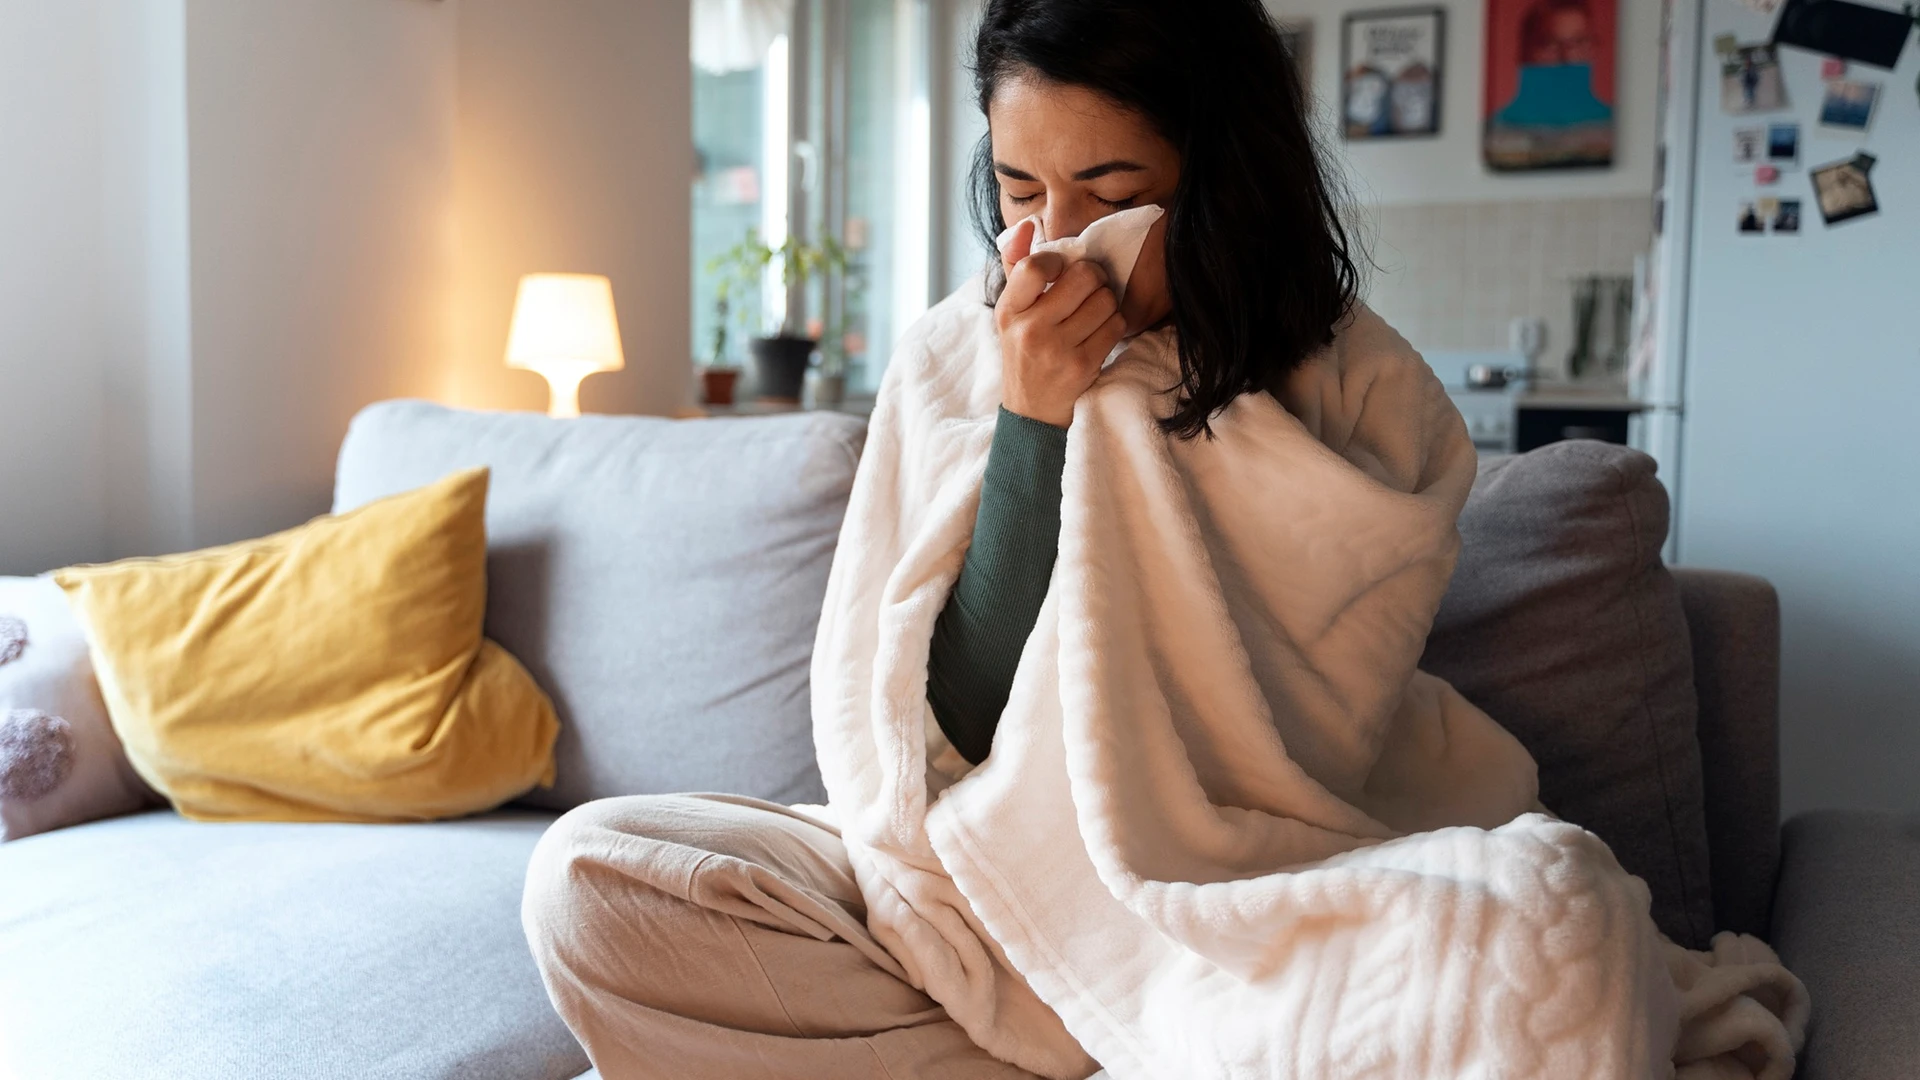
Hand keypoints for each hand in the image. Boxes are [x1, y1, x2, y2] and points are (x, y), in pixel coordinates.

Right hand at [995, 219, 1127, 427]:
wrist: (1030, 411)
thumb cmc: (1024, 352)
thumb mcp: (1011, 313)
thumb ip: (1016, 265)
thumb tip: (1028, 224)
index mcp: (1008, 311)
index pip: (1036, 266)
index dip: (1059, 259)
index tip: (1063, 269)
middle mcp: (1030, 330)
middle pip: (1083, 277)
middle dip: (1094, 278)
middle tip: (1090, 287)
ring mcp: (1057, 350)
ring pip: (1105, 301)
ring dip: (1107, 303)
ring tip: (1094, 313)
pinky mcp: (1083, 366)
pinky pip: (1116, 326)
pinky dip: (1114, 325)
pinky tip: (1100, 332)